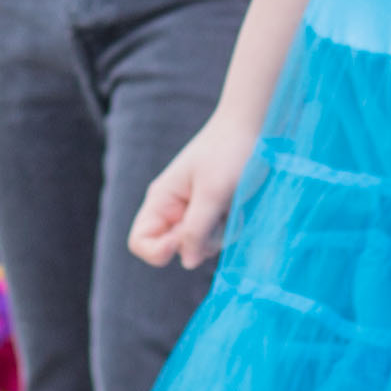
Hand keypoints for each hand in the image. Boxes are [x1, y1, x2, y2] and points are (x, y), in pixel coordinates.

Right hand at [125, 113, 254, 271]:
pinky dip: (229, 228)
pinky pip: (217, 237)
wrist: (250, 127)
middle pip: (174, 249)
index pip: (140, 242)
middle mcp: (173, 210)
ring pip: (200, 247)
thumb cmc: (228, 153)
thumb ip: (197, 230)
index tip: (181, 241)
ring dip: (218, 234)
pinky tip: (238, 206)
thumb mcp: (212, 193)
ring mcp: (194, 213)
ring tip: (230, 205)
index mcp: (161, 200)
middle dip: (198, 241)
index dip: (157, 251)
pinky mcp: (213, 214)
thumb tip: (188, 262)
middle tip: (216, 215)